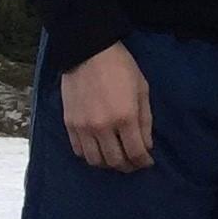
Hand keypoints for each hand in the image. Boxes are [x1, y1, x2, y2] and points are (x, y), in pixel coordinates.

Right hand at [61, 41, 153, 171]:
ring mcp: (84, 128)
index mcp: (125, 117)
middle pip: (116, 161)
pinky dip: (90, 156)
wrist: (88, 52)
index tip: (148, 162)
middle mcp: (104, 127)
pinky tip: (98, 150)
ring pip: (95, 161)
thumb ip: (145, 120)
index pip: (136, 152)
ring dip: (108, 164)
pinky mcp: (69, 125)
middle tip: (133, 163)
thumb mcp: (142, 89)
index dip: (144, 162)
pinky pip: (79, 151)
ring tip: (116, 157)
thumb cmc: (121, 67)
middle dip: (128, 166)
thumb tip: (146, 146)